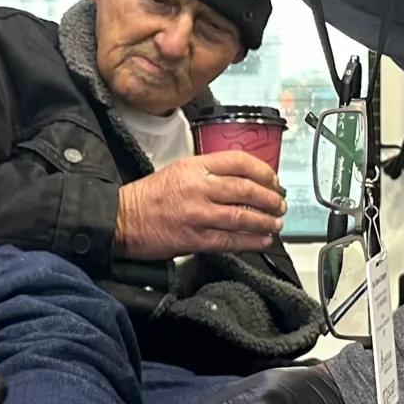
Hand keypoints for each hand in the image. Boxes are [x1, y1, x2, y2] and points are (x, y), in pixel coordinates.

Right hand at [116, 152, 286, 256]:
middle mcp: (199, 188)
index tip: (273, 180)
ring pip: (242, 216)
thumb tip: (241, 180)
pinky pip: (230, 240)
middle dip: (270, 198)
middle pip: (247, 189)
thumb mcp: (178, 170)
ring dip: (265, 221)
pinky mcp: (195, 239)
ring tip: (276, 223)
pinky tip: (262, 240)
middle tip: (280, 204)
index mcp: (195, 167)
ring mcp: (198, 214)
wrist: (123, 219)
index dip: (263, 171)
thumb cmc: (149, 196)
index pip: (239, 162)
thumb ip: (208, 172)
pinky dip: (251, 241)